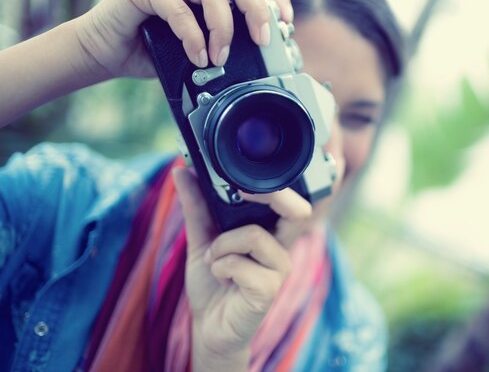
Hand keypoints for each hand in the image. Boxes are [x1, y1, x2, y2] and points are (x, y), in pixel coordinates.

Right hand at [75, 0, 293, 78]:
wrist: (104, 52)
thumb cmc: (151, 50)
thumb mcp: (197, 49)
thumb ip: (222, 45)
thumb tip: (256, 61)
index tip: (285, 20)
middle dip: (256, 10)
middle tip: (262, 41)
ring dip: (222, 29)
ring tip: (218, 58)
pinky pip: (178, 8)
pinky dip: (192, 36)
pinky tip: (196, 57)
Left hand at [172, 168, 313, 371]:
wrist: (209, 326)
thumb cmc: (214, 282)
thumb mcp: (202, 238)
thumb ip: (196, 205)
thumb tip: (182, 171)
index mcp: (272, 230)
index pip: (292, 201)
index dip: (280, 185)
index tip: (244, 179)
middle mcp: (281, 247)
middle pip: (298, 210)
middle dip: (271, 195)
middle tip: (241, 195)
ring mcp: (279, 269)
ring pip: (253, 235)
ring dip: (221, 245)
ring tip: (214, 259)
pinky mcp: (268, 289)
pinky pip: (240, 263)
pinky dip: (219, 266)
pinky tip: (221, 278)